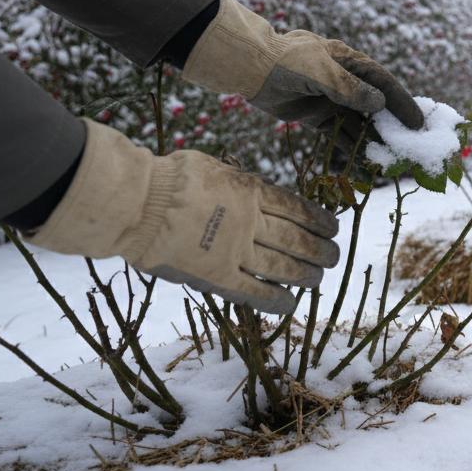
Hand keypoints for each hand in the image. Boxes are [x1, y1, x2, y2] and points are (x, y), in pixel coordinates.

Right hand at [29, 121, 340, 313]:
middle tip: (333, 257)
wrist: (138, 202)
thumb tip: (253, 189)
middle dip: (320, 251)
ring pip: (283, 267)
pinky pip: (254, 292)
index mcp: (251, 192)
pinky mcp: (217, 276)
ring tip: (318, 279)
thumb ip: (238, 183)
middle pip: (298, 240)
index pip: (298, 209)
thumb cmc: (169, 177)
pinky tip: (291, 304)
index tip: (332, 228)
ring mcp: (235, 251)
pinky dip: (275, 299)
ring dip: (306, 274)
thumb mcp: (214, 167)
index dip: (319, 221)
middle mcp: (251, 222)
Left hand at [183, 0, 424, 155]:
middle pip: (376, 107)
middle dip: (392, 128)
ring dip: (373, 142)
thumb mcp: (321, 72)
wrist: (249, 66)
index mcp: (351, 62)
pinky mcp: (316, 116)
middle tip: (410, 149)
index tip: (418, 124)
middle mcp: (345, 82)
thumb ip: (350, 89)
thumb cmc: (286, 60)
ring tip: (389, 163)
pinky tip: (363, 166)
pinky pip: (339, 135)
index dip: (402, 104)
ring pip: (359, 124)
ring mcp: (331, 100)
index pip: (384, 84)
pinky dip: (350, 149)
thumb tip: (380, 105)